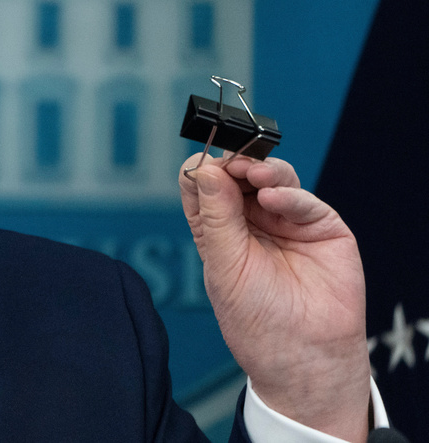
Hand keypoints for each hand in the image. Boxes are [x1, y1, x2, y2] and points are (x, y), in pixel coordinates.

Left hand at [179, 154, 369, 441]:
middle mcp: (251, 219)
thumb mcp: (224, 266)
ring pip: (272, 178)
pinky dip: (288, 194)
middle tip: (228, 163)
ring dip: (260, 169)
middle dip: (232, 164)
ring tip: (251, 173)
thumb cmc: (257, 320)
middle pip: (239, 174)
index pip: (205, 186)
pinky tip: (273, 198)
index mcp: (219, 228)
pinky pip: (304, 200)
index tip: (199, 166)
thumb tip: (205, 170)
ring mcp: (286, 220)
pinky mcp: (321, 227)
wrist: (303, 357)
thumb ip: (216, 217)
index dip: (201, 172)